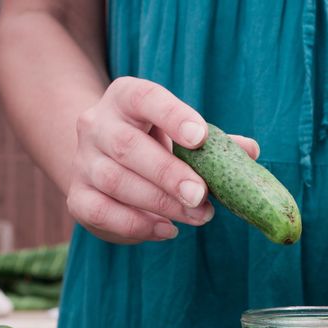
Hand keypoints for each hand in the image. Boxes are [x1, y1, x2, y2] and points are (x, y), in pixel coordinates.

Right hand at [68, 77, 258, 243]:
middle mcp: (96, 124)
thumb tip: (250, 151)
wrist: (102, 161)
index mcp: (125, 98)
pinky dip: (136, 225)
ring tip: (196, 217)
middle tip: (201, 196)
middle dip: (168, 174)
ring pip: (114, 181)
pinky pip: (101, 212)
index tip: (201, 137)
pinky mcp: (77, 197)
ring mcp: (82, 161)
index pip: (145, 98)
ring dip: (159, 204)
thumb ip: (213, 143)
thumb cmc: (155, 144)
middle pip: (127, 146)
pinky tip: (166, 230)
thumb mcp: (182, 136)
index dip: (173, 115)